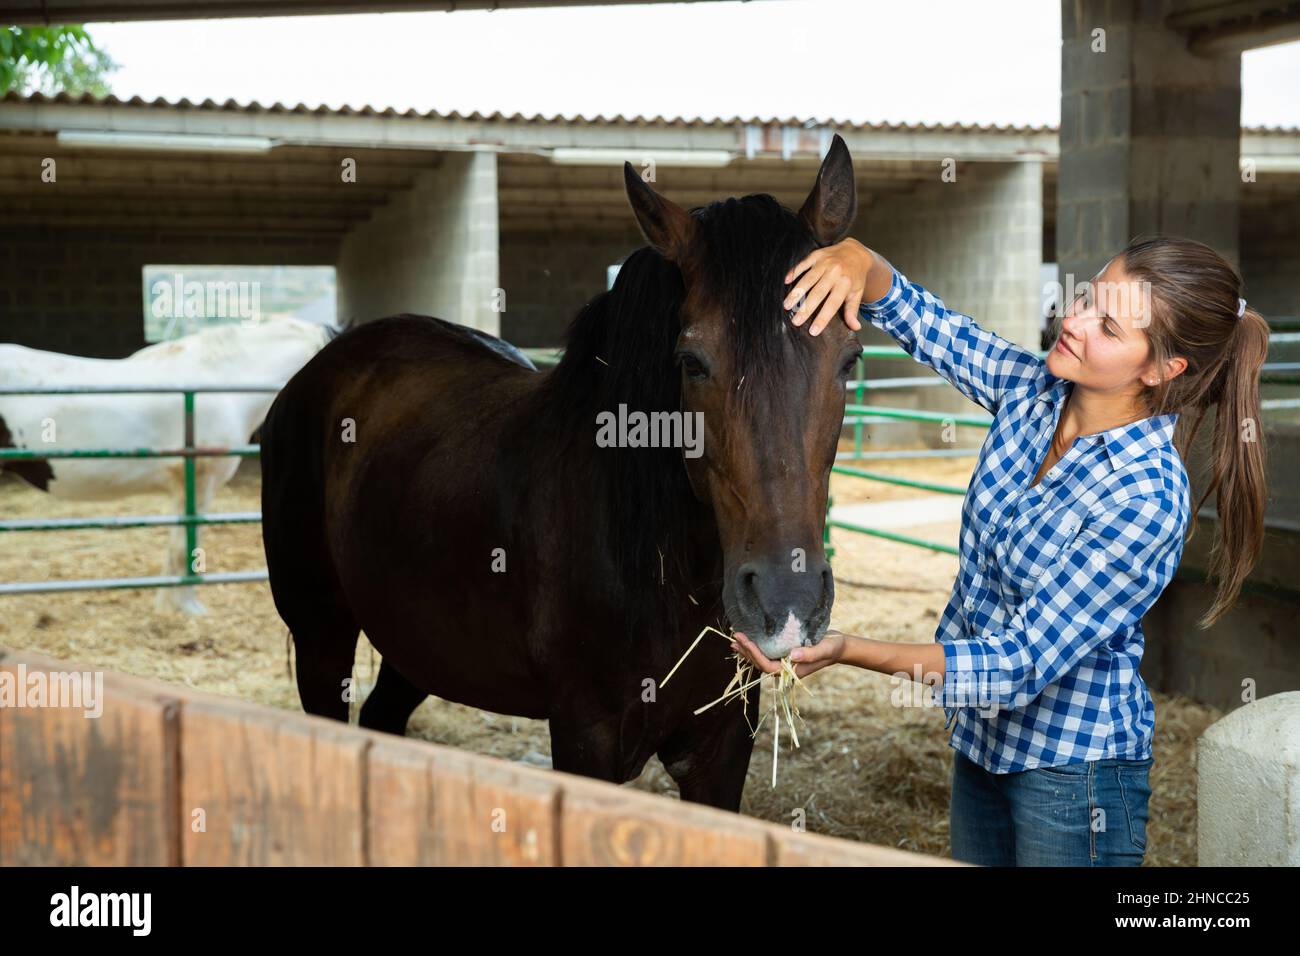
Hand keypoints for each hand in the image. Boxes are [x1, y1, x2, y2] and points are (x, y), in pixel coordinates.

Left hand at [730, 629, 846, 679]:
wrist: (838, 647)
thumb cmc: (832, 648)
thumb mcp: (824, 649)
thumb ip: (810, 654)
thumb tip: (793, 655)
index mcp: (792, 671)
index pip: (768, 666)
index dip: (755, 655)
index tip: (746, 641)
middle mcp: (785, 669)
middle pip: (761, 664)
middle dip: (747, 652)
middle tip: (736, 638)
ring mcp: (785, 663)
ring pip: (761, 660)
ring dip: (748, 652)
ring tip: (735, 642)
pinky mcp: (784, 655)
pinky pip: (766, 654)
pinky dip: (756, 648)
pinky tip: (747, 641)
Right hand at [783, 237, 872, 335]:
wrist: (855, 252)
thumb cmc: (854, 276)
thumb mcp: (857, 293)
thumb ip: (852, 310)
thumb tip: (855, 327)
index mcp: (845, 283)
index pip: (833, 304)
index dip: (823, 318)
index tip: (813, 330)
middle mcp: (835, 272)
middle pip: (818, 293)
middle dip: (806, 308)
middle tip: (796, 321)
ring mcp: (824, 263)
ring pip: (808, 279)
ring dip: (796, 292)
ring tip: (787, 305)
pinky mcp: (816, 255)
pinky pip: (803, 264)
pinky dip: (794, 272)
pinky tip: (786, 281)